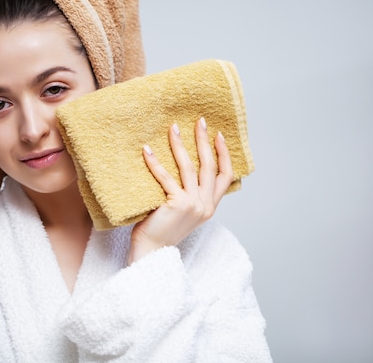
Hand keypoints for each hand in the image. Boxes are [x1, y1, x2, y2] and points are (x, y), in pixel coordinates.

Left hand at [127, 117, 233, 263]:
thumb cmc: (164, 230)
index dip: (224, 154)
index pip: (225, 175)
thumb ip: (192, 194)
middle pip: (209, 165)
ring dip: (180, 145)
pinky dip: (155, 162)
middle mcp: (205, 205)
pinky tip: (147, 150)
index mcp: (210, 206)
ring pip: (189, 168)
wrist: (152, 252)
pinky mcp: (176, 204)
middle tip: (200, 121)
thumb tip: (186, 165)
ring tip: (173, 128)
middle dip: (204, 141)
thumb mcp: (186, 212)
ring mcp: (193, 204)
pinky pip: (165, 177)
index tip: (219, 135)